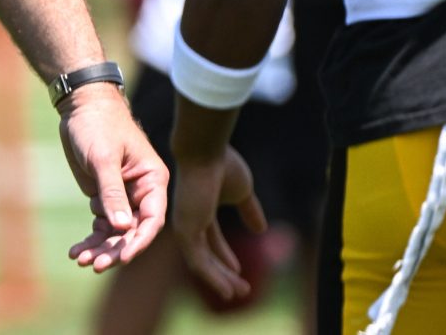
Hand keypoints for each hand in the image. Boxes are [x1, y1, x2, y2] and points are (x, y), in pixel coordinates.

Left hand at [57, 85, 168, 270]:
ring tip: (80, 259)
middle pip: (133, 231)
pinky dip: (91, 239)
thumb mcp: (103, 158)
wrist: (80, 106)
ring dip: (100, 248)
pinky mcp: (105, 198)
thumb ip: (112, 193)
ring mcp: (124, 197)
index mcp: (153, 181)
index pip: (153, 219)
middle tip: (94, 265)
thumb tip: (123, 228)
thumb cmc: (98, 125)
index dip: (139, 241)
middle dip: (115, 249)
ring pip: (116, 232)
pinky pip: (102, 225)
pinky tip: (75, 252)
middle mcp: (142, 192)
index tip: (122, 257)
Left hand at [172, 147, 266, 302]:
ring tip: (237, 294)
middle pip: (207, 255)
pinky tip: (226, 290)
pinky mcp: (185, 231)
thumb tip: (260, 230)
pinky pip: (198, 262)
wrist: (205, 151)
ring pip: (201, 263)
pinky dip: (212, 277)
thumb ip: (249, 210)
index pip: (213, 241)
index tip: (240, 272)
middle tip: (242, 290)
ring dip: (220, 279)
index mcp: (201, 211)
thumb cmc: (222, 165)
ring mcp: (186, 227)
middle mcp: (190, 221)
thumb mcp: (242, 192)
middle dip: (224, 273)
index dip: (226, 258)